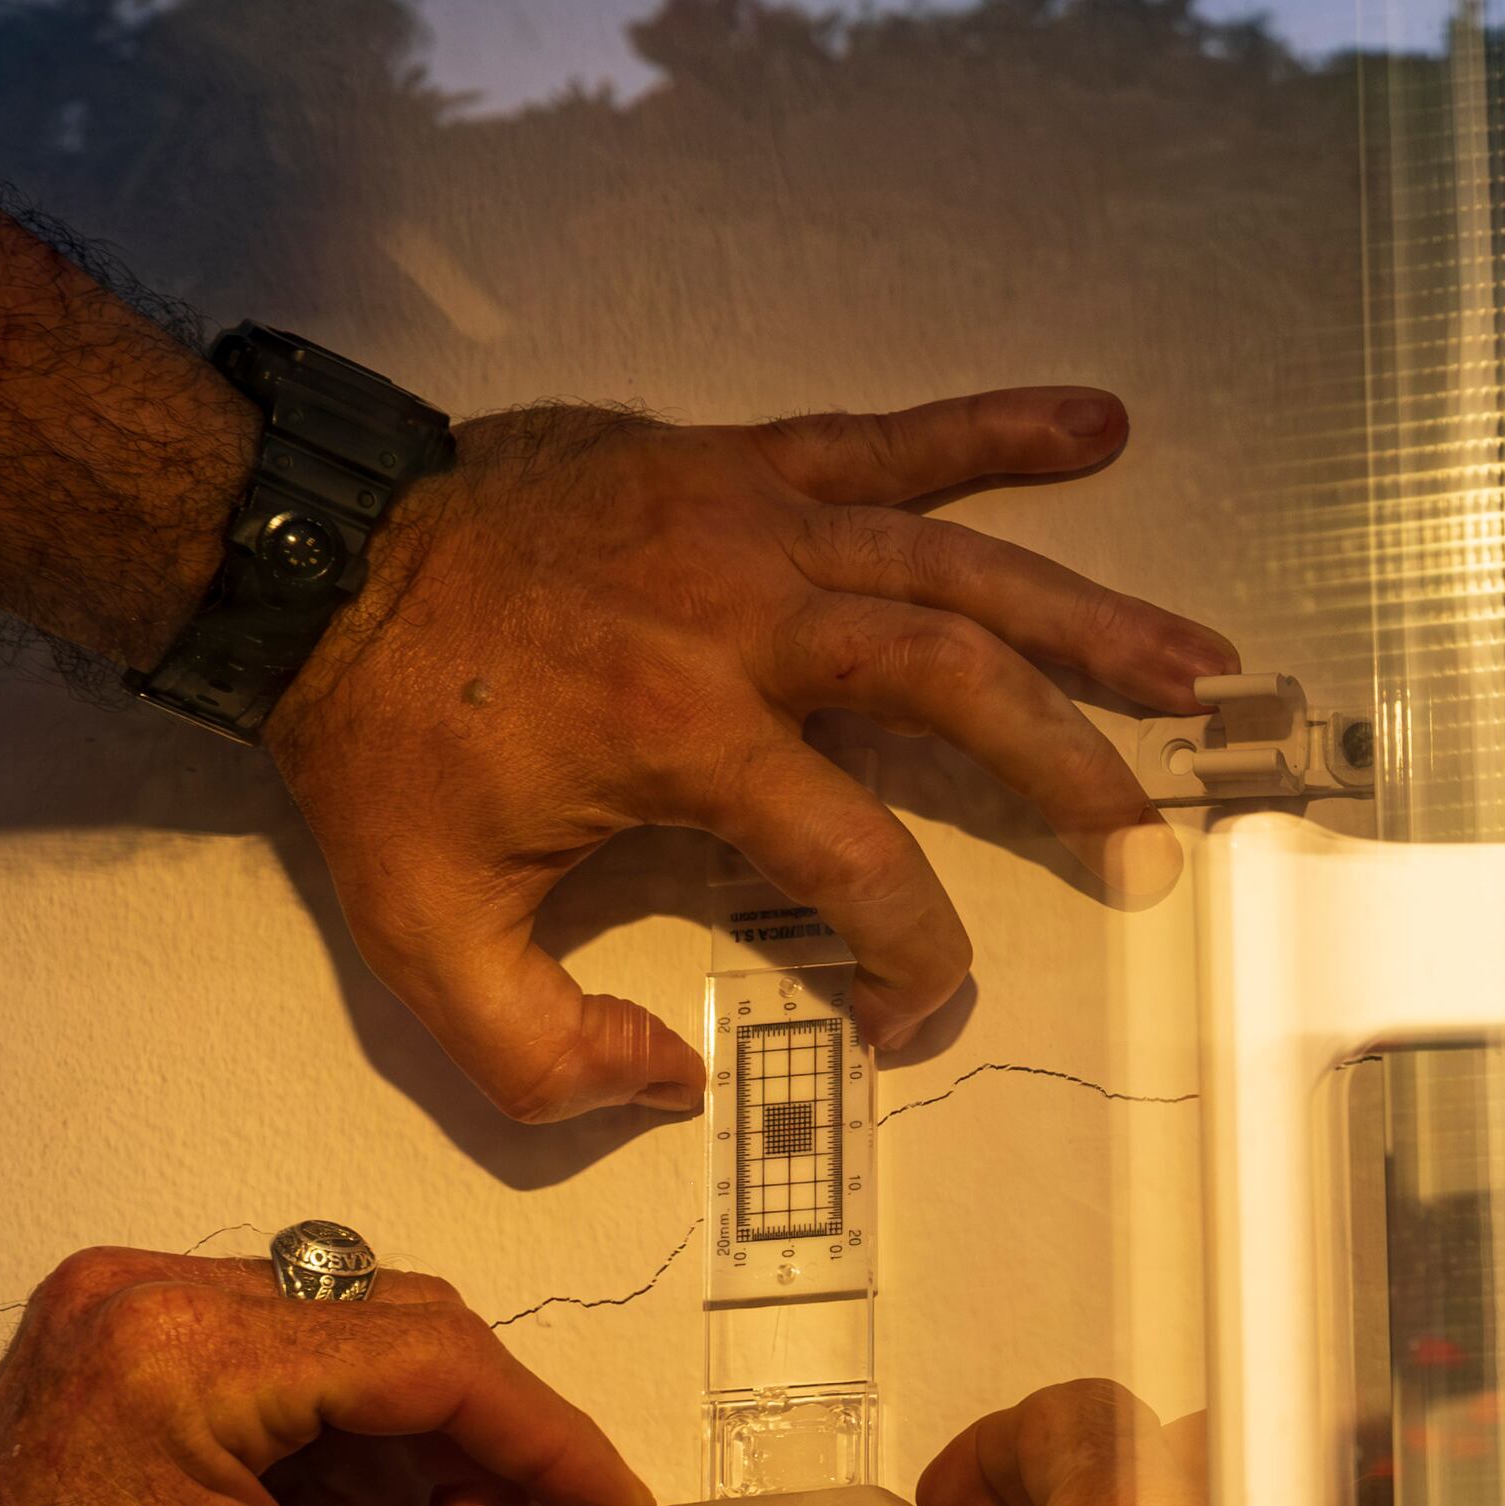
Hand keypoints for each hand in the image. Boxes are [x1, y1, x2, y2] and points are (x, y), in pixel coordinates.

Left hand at [0, 1252, 707, 1505]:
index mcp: (182, 1358)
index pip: (441, 1360)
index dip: (558, 1449)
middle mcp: (145, 1294)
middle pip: (406, 1334)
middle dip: (484, 1457)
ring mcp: (118, 1307)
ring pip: (356, 1343)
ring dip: (416, 1454)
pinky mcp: (111, 1337)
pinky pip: (287, 1357)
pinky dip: (341, 1446)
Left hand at [265, 391, 1239, 1123]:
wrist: (305, 557)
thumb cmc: (374, 743)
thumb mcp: (416, 934)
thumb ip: (534, 1048)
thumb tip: (666, 1082)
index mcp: (684, 734)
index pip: (857, 858)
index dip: (911, 956)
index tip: (914, 1013)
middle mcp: (746, 616)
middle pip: (959, 688)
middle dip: (1072, 771)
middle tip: (1150, 838)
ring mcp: (754, 521)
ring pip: (962, 565)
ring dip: (1092, 618)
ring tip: (1199, 663)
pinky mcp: (740, 460)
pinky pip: (890, 438)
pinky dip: (999, 427)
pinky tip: (1101, 423)